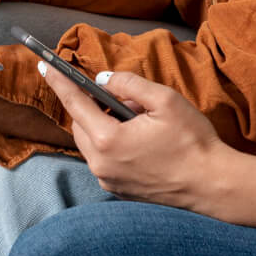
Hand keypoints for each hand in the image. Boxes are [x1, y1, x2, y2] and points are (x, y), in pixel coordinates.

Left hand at [38, 66, 226, 210]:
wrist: (213, 186)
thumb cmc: (192, 142)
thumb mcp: (165, 100)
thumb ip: (129, 85)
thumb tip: (104, 80)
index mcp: (108, 139)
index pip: (73, 103)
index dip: (58, 81)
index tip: (43, 66)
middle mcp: (102, 164)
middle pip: (81, 126)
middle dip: (92, 106)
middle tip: (123, 98)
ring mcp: (109, 180)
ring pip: (92, 144)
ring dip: (104, 126)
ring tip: (138, 120)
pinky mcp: (119, 190)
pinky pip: (105, 160)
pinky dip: (113, 144)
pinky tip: (141, 140)